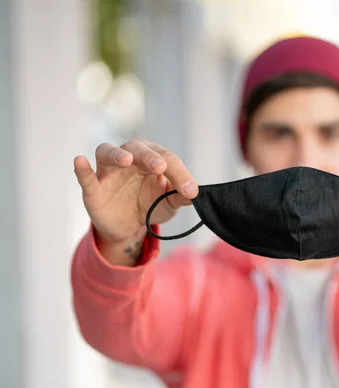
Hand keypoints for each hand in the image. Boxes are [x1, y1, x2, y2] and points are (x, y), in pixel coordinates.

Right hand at [74, 139, 198, 247]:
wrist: (130, 226)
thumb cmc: (151, 205)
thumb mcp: (170, 203)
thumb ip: (181, 197)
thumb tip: (196, 193)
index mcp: (152, 158)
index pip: (167, 160)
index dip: (180, 174)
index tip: (191, 191)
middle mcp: (129, 159)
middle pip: (137, 148)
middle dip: (150, 156)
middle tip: (161, 167)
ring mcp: (108, 172)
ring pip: (107, 152)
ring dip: (117, 154)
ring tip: (127, 160)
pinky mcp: (93, 189)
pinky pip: (86, 176)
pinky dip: (82, 169)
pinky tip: (80, 160)